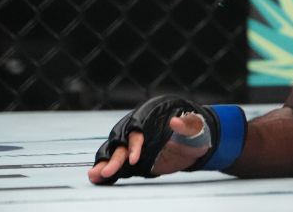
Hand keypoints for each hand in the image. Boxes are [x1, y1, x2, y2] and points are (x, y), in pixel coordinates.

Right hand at [88, 97, 213, 184]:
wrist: (195, 144)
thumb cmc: (197, 131)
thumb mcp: (198, 127)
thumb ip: (188, 124)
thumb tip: (176, 122)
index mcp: (151, 115)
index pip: (137, 127)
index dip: (134, 142)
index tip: (135, 158)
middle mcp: (139, 128)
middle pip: (121, 140)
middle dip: (114, 156)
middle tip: (107, 170)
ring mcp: (135, 145)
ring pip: (116, 152)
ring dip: (105, 163)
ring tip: (95, 175)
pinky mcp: (135, 159)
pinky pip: (120, 164)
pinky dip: (109, 171)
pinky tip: (98, 178)